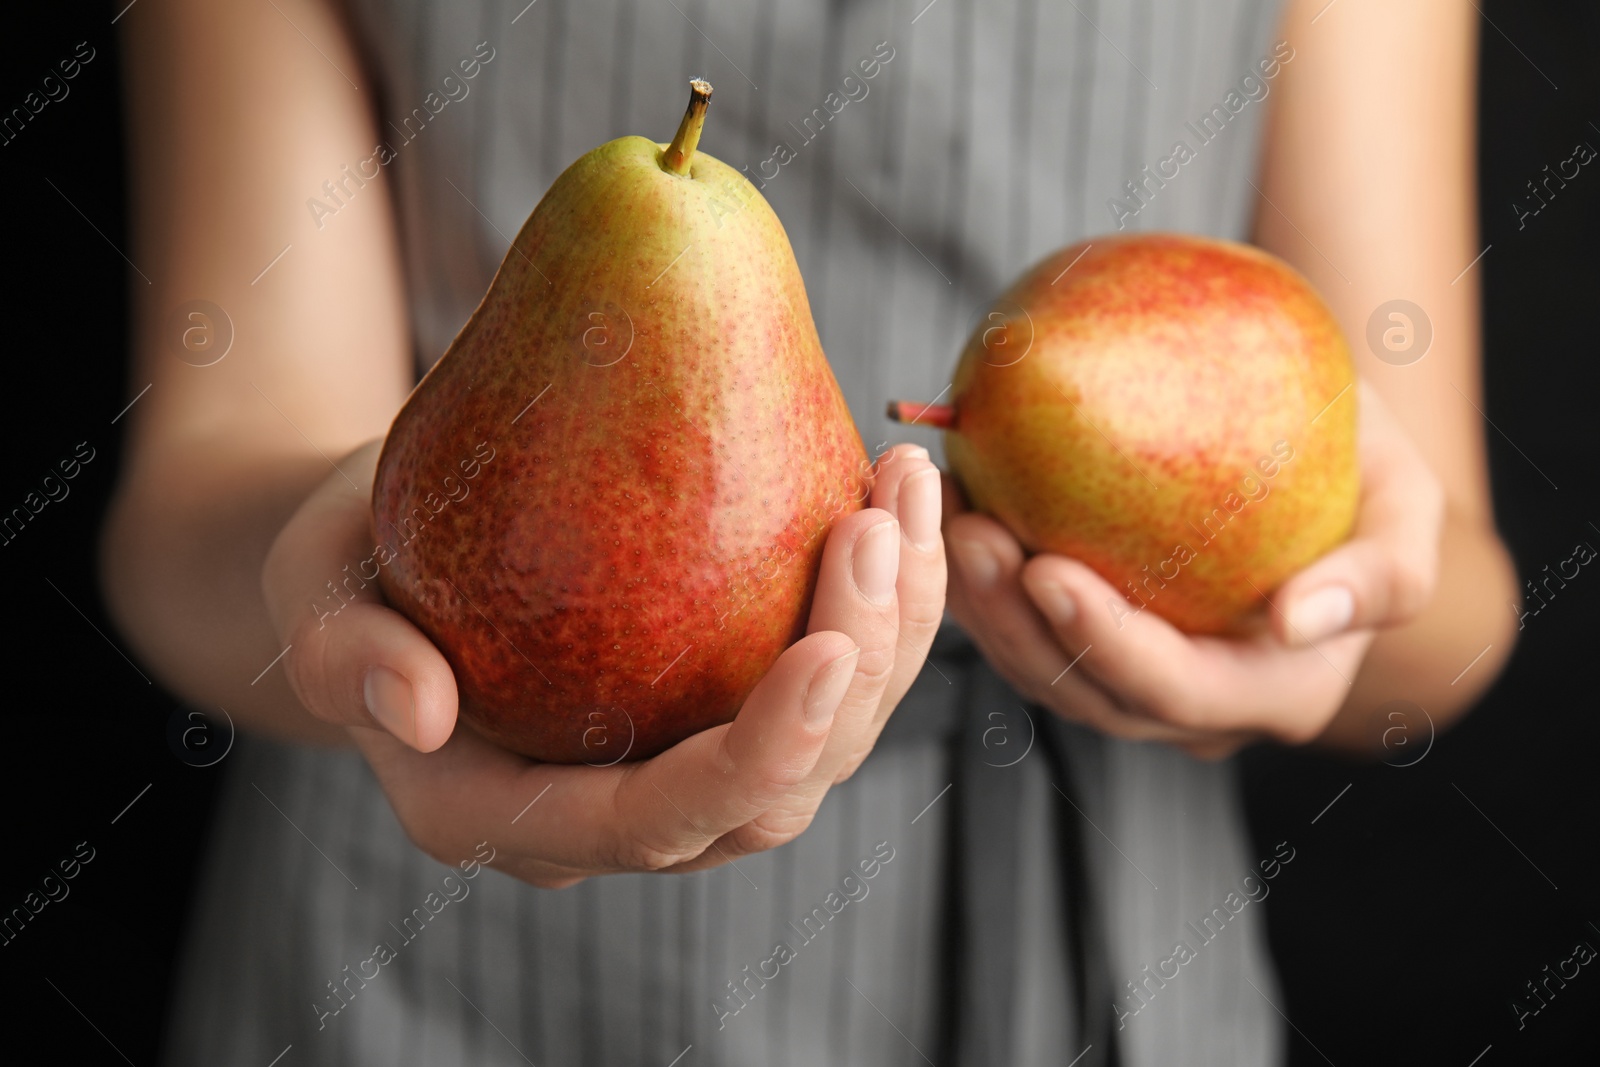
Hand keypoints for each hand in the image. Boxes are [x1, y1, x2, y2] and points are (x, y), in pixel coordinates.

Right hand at [262, 440, 944, 886]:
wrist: (387, 556)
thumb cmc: (345, 569)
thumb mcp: (314, 592)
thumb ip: (345, 656)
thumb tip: (419, 709)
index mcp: (521, 816)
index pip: (660, 820)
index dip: (758, 756)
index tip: (824, 647)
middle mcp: (623, 811)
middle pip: (777, 793)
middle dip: (855, 675)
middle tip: (875, 529)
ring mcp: (687, 757)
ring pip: (834, 741)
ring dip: (895, 627)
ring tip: (907, 488)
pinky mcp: (729, 696)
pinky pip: (836, 673)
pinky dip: (887, 595)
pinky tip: (898, 492)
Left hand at [943, 381, 1441, 758]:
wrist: (1332, 466)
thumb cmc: (1373, 480)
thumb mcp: (1410, 511)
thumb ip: (1382, 577)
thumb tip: (1297, 620)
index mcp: (1276, 690)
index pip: (1173, 688)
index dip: (1104, 642)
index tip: (1047, 569)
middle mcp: (1199, 707)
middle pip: (1086, 692)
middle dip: (1016, 622)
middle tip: (971, 534)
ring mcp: (1139, 681)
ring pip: (1041, 671)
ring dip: (981, 607)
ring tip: (945, 521)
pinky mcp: (1094, 643)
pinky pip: (1026, 632)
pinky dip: (982, 585)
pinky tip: (950, 514)